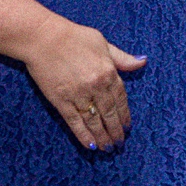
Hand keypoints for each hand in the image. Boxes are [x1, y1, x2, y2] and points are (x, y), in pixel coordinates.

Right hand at [21, 16, 140, 149]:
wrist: (43, 38)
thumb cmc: (73, 36)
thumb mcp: (102, 42)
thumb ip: (122, 58)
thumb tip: (142, 61)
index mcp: (108, 72)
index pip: (120, 99)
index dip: (124, 115)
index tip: (127, 126)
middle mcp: (96, 86)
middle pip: (109, 114)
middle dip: (115, 130)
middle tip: (119, 143)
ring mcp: (78, 95)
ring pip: (94, 121)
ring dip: (102, 137)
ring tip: (108, 148)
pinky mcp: (61, 101)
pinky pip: (75, 122)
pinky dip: (83, 135)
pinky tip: (90, 145)